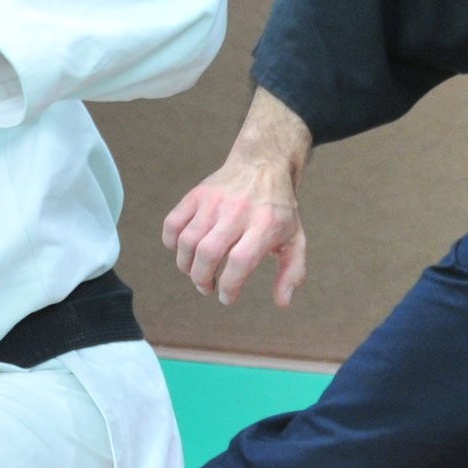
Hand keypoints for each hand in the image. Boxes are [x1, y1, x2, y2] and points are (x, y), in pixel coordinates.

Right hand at [164, 87, 313, 305]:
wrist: (262, 165)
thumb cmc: (278, 210)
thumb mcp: (296, 239)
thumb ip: (293, 273)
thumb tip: (282, 303)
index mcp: (265, 224)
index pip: (240, 261)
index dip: (229, 286)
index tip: (226, 297)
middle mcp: (238, 211)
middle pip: (209, 253)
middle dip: (202, 279)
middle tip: (207, 287)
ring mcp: (214, 201)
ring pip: (188, 241)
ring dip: (186, 266)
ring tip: (196, 272)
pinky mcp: (197, 195)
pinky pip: (173, 223)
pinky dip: (171, 243)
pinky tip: (184, 251)